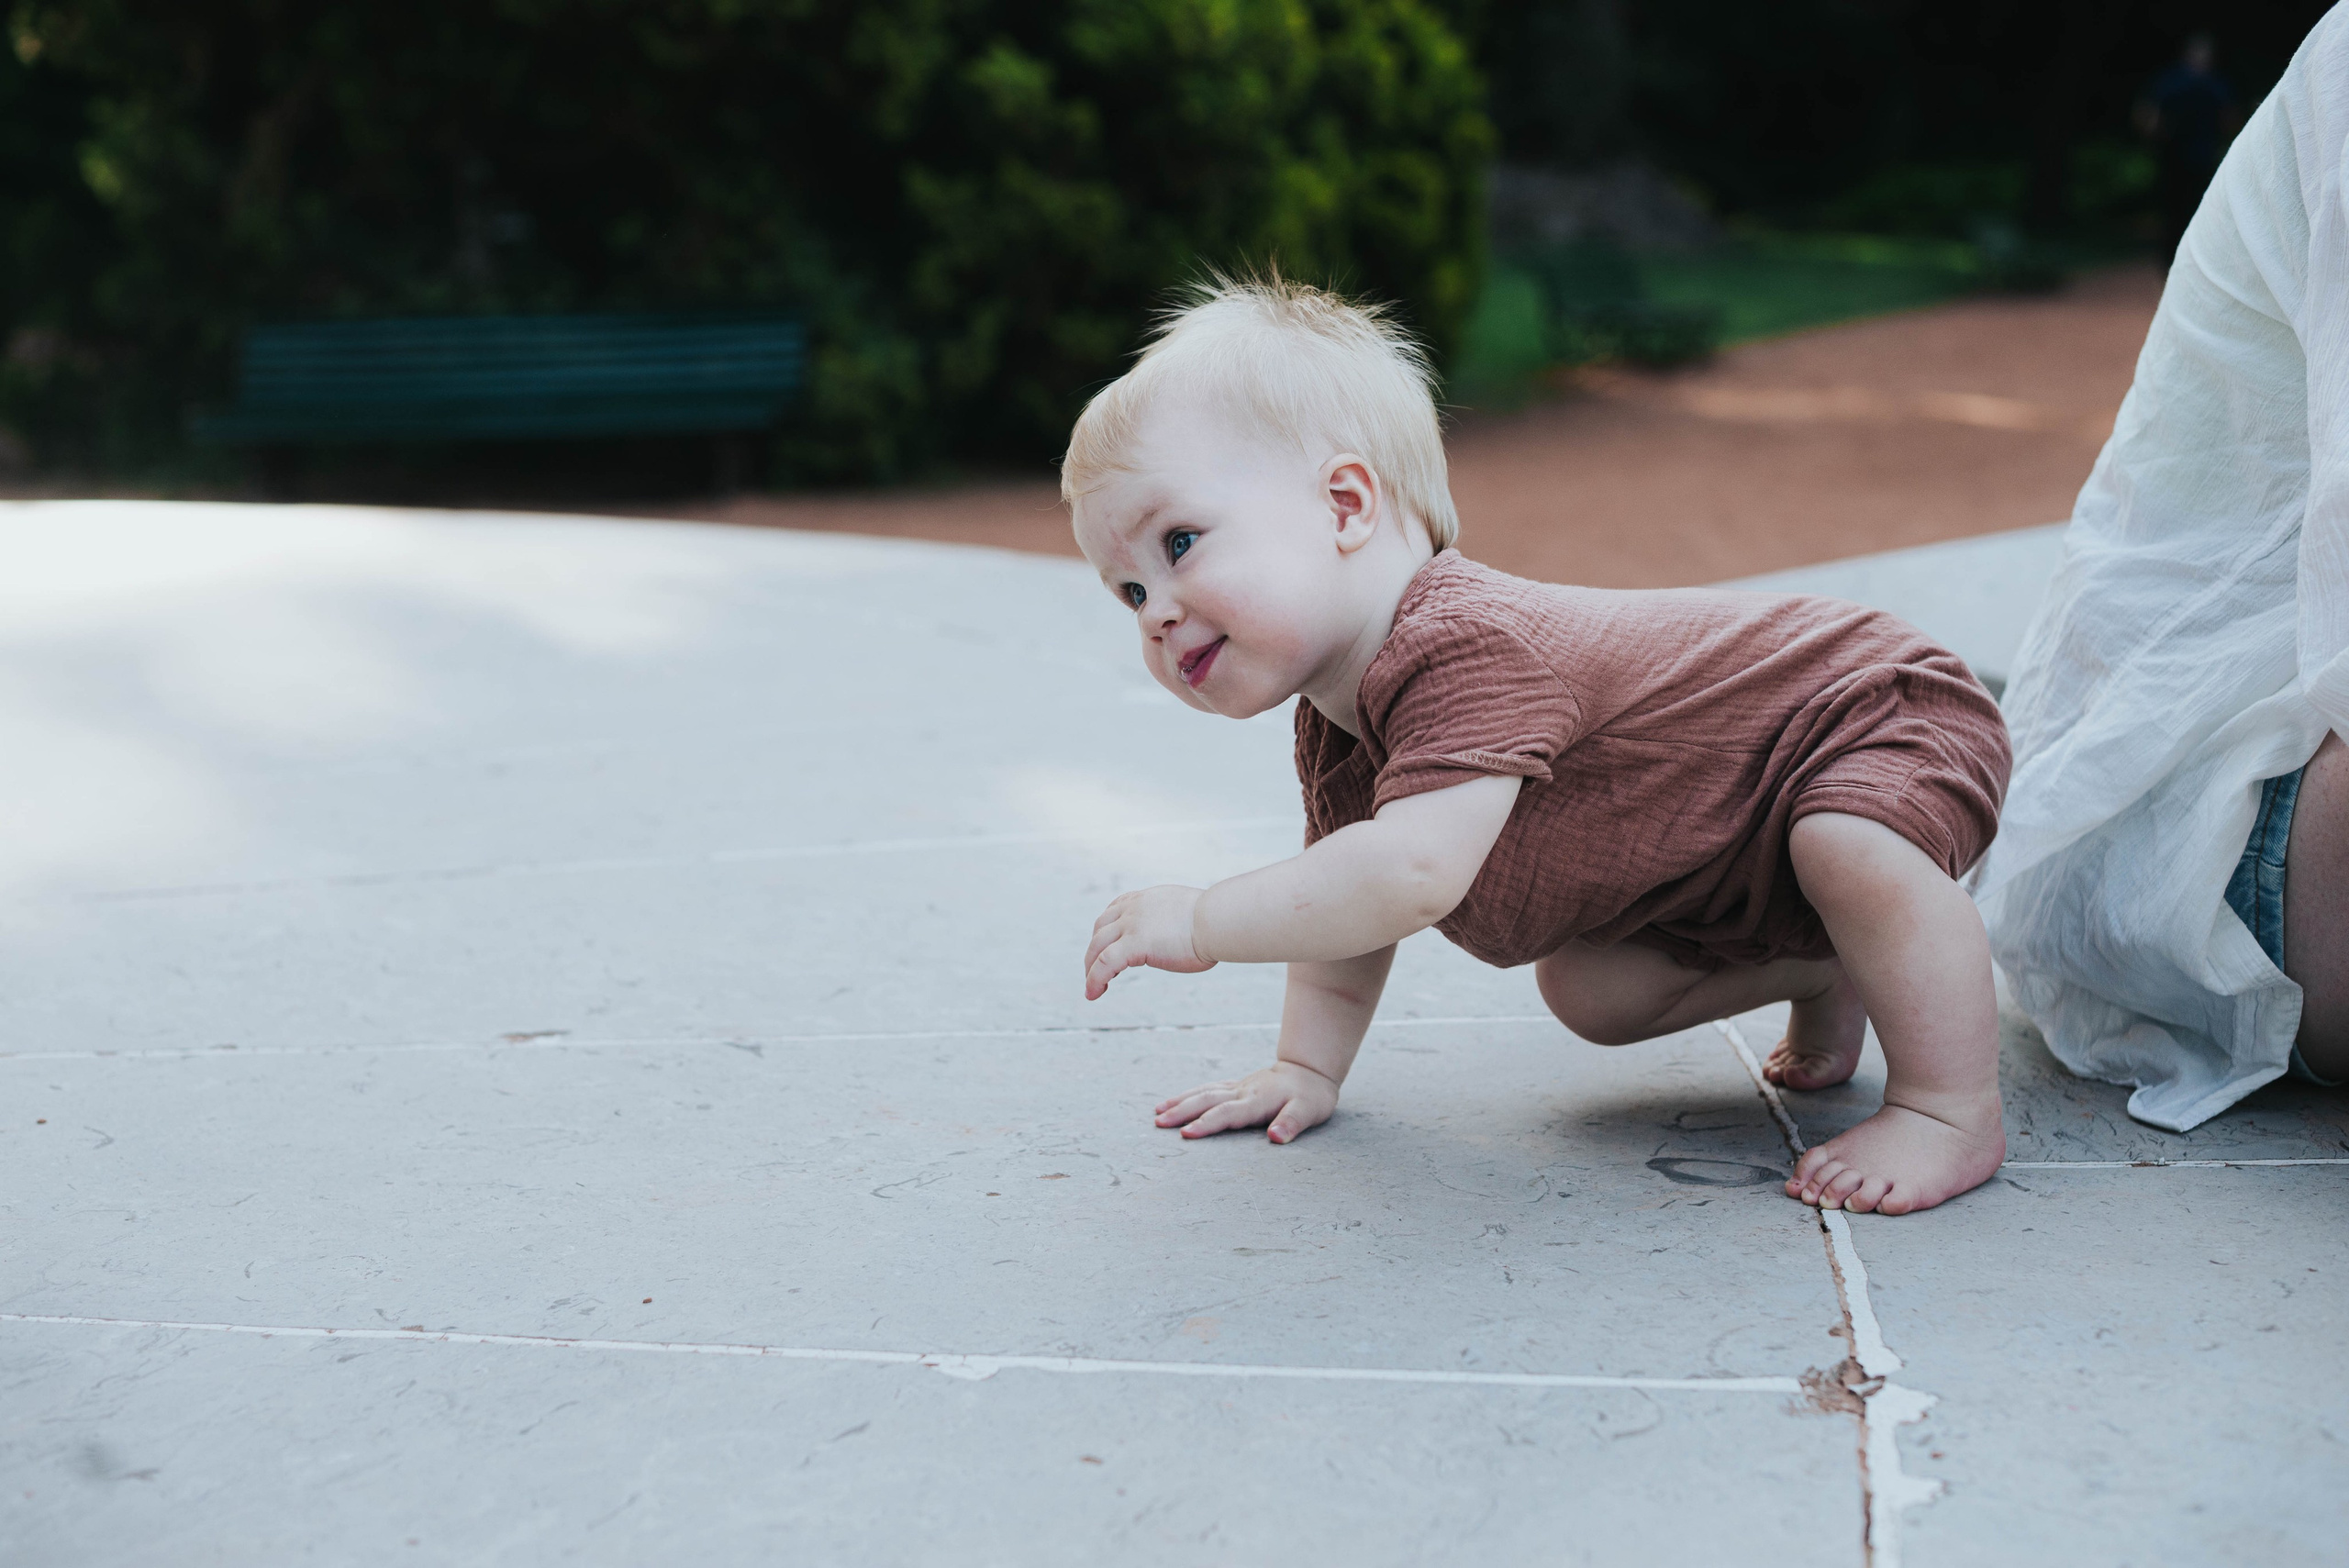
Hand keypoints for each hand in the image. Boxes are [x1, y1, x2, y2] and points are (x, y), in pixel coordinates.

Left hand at [1084, 885, 1214, 999]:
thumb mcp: (1190, 914)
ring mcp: (1132, 924)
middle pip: (1100, 927)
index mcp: (1148, 900)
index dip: (1107, 928)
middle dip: (1094, 949)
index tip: (1107, 945)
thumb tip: (1186, 934)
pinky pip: (1104, 963)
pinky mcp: (1134, 944)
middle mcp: (1135, 908)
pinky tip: (1093, 993)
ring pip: (1097, 946)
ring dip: (1090, 967)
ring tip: (1092, 986)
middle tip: (1094, 969)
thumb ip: (1177, 922)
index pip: (1117, 908)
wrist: (1219, 920)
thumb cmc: (1216, 922)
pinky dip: (1094, 979)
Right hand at [1153, 1061, 1337, 1142]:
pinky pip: (1207, 1089)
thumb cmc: (1310, 1096)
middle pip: (1207, 1100)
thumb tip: (1276, 1137)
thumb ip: (1292, 1123)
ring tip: (1157, 1113)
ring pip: (1203, 1092)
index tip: (1185, 1133)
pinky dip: (1188, 1095)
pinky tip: (1173, 1102)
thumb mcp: (1309, 1111)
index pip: (1227, 1113)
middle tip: (1158, 1123)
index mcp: (1257, 1100)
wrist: (1308, 1071)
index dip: (1206, 1123)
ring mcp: (1237, 1087)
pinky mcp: (1235, 1086)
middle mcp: (1242, 1092)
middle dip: (1182, 1111)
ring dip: (1179, 1102)